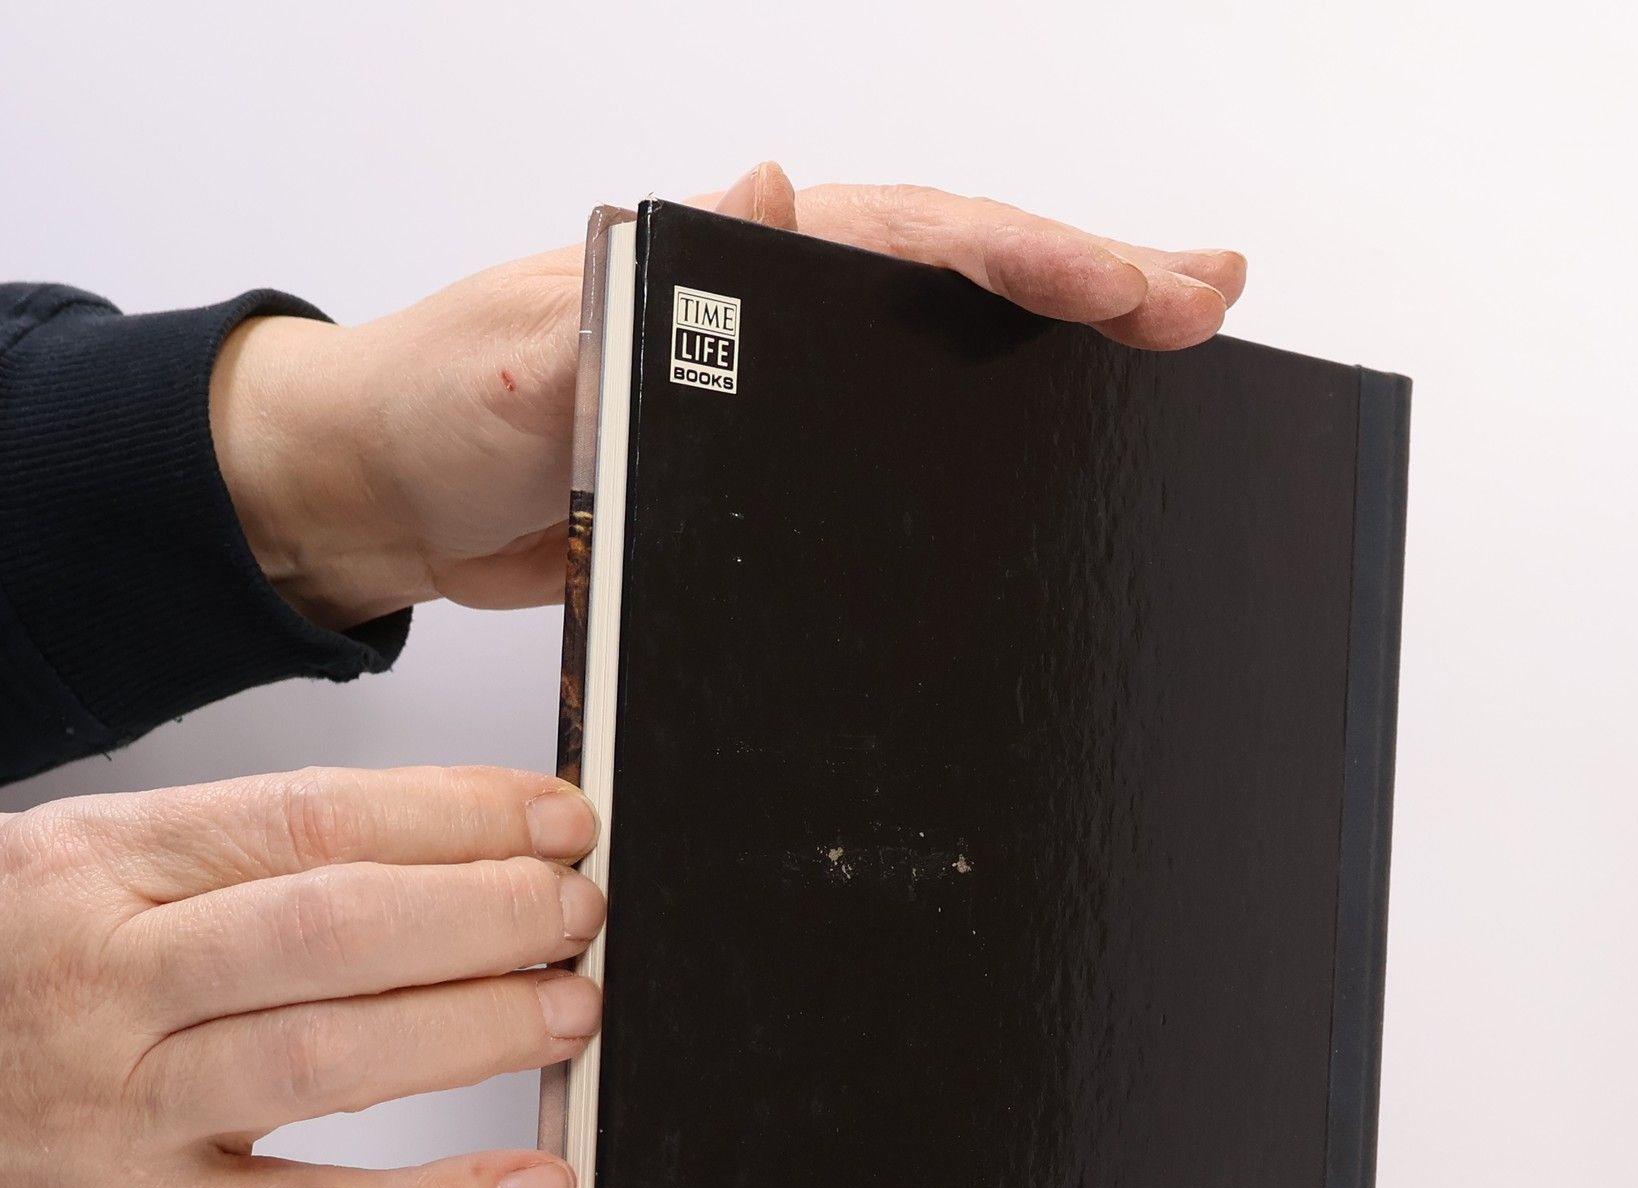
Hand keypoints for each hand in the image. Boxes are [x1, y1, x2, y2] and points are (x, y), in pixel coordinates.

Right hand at [0, 766, 604, 1187]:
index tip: (556, 819)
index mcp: (100, 863)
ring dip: (477, 1030)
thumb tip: (440, 847)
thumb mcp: (77, 869)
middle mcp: (111, 977)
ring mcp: (120, 1107)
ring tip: (573, 1009)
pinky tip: (532, 1182)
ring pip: (329, 1061)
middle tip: (582, 911)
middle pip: (336, 929)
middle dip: (489, 913)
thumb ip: (233, 859)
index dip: (459, 816)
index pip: (311, 820)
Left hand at [210, 164, 1247, 629]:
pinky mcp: (760, 453)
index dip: (1034, 260)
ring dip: (1056, 344)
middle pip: (960, 272)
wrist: (375, 491)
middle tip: (1210, 297)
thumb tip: (758, 193)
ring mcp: (772, 379)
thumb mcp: (516, 363)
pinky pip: (893, 427)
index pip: (911, 240)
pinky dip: (977, 421)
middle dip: (1093, 278)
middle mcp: (765, 307)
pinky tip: (1035, 446)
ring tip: (1169, 347)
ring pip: (942, 343)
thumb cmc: (429, 410)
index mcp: (725, 262)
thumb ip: (625, 306)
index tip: (1140, 289)